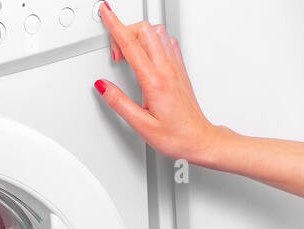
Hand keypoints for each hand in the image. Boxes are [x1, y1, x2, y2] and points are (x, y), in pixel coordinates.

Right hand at [95, 3, 225, 164]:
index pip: (131, 44)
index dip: (115, 25)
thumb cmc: (176, 136)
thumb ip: (119, 103)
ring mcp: (175, 67)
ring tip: (130, 53)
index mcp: (155, 81)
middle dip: (125, 31)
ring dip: (140, 34)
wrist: (200, 140)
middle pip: (144, 31)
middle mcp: (167, 69)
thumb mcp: (141, 125)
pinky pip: (167, 42)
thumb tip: (103, 85)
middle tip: (116, 52)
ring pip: (157, 32)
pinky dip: (153, 40)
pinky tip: (147, 53)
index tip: (106, 13)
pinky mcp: (180, 69)